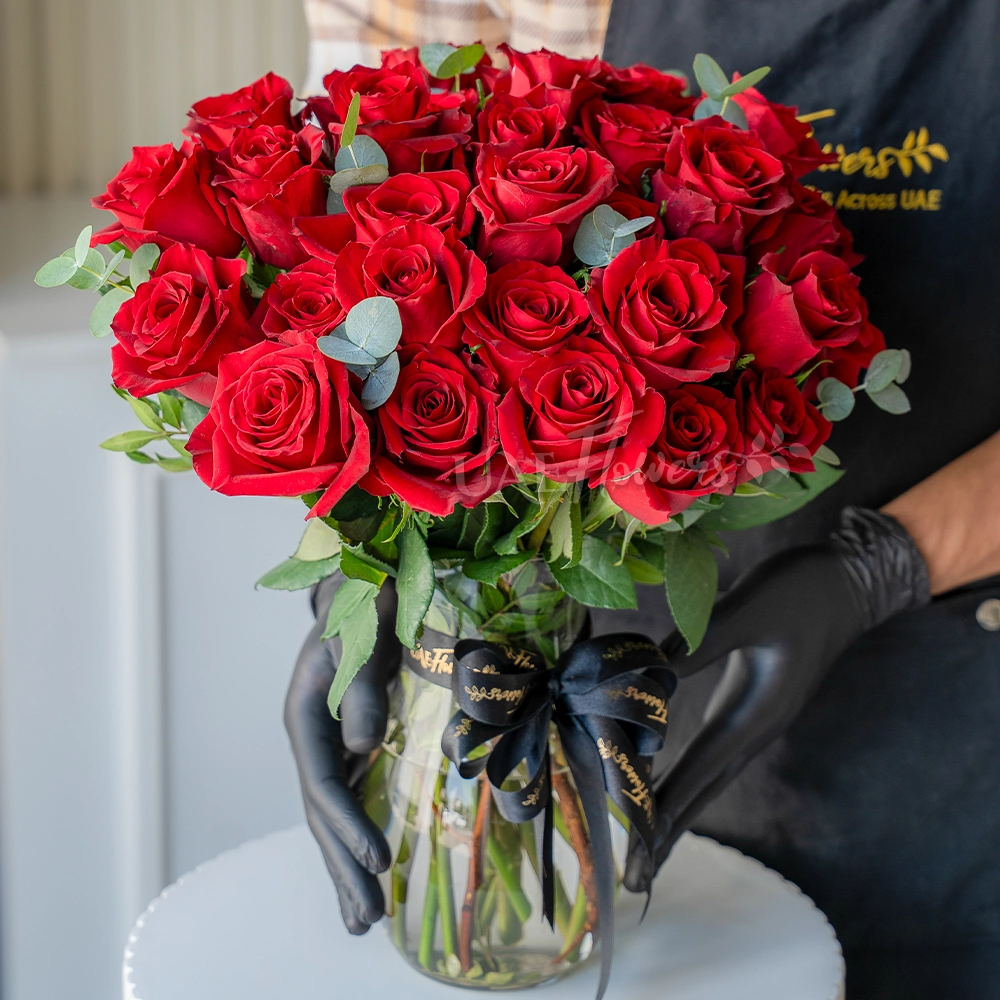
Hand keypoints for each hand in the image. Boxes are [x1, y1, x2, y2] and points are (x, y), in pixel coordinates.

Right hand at [284, 575, 400, 932]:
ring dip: (346, 864)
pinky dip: (360, 832)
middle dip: (342, 866)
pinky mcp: (351, 740)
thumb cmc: (362, 601)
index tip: (377, 861)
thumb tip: (362, 745)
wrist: (365, 581)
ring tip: (363, 919)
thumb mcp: (360, 634)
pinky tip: (371, 864)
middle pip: (322, 813)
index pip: (322, 784)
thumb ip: (358, 686)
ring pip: (334, 813)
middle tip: (364, 921)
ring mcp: (329, 741)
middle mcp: (312, 736)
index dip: (347, 826)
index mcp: (303, 714)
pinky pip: (353, 795)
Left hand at [624, 508, 929, 892]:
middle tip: (635, 879)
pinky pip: (712, 754)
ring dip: (677, 813)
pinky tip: (669, 789)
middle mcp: (755, 727)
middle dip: (669, 834)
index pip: (700, 771)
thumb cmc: (797, 590)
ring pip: (709, 777)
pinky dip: (687, 778)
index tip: (639, 853)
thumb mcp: (748, 610)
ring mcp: (754, 720)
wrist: (843, 582)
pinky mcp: (749, 706)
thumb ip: (700, 643)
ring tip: (646, 851)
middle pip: (705, 790)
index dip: (666, 811)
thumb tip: (648, 677)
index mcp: (757, 712)